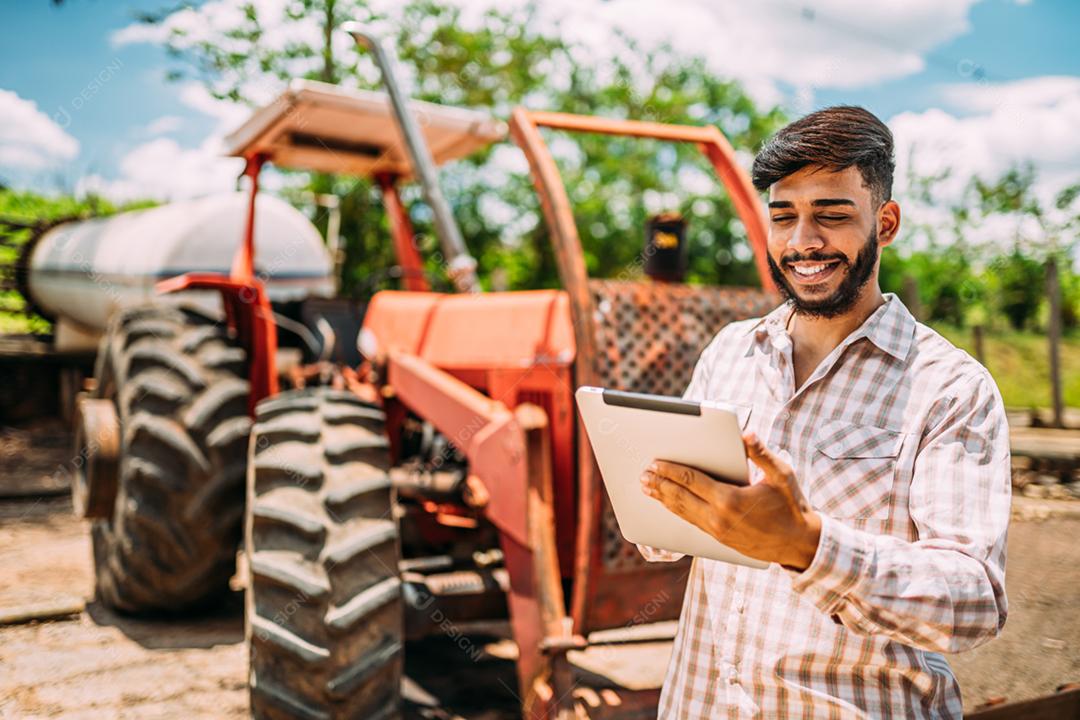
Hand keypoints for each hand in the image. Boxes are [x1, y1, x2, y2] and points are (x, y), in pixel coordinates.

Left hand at [639, 432, 821, 569]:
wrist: (799, 544)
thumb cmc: (791, 506)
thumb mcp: (782, 476)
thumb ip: (762, 454)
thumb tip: (747, 433)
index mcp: (731, 499)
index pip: (692, 481)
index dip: (671, 471)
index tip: (655, 462)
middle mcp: (719, 518)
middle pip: (680, 497)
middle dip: (660, 484)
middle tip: (642, 473)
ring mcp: (717, 531)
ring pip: (682, 512)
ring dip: (662, 498)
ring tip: (646, 487)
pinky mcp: (718, 539)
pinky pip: (690, 522)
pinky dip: (675, 510)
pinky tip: (666, 504)